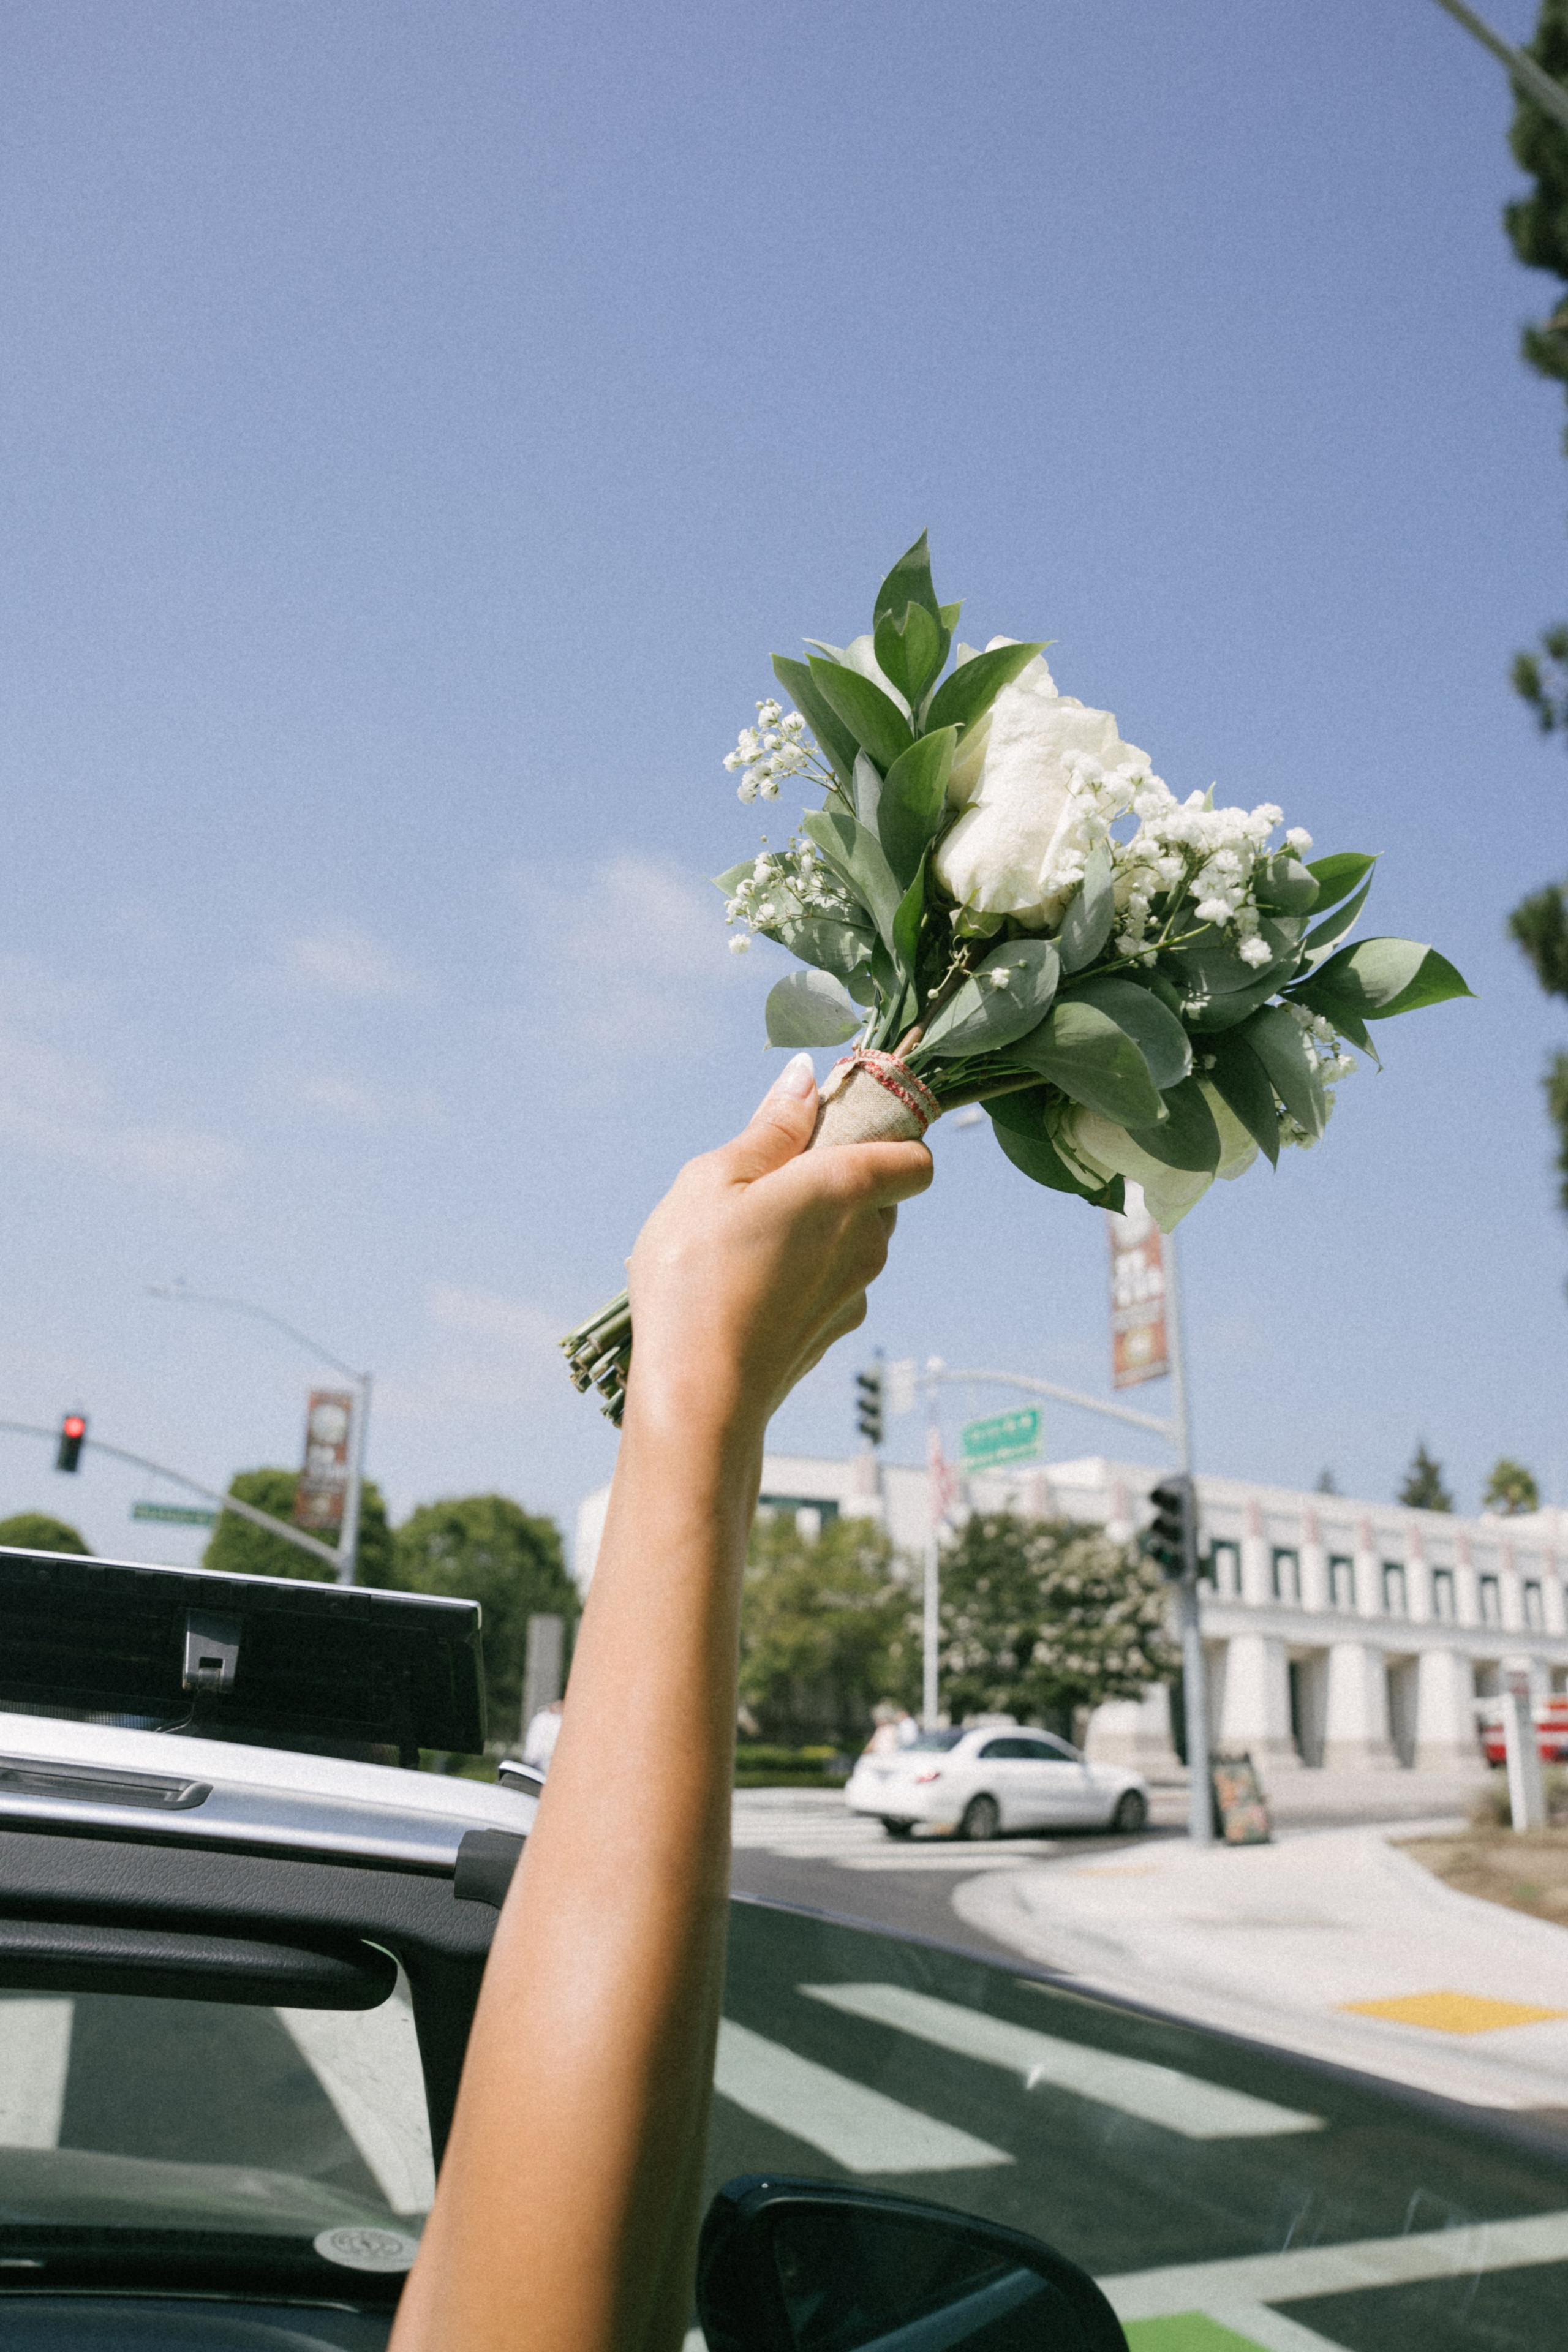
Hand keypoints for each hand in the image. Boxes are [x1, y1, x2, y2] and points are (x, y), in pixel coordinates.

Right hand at [625, 1052, 931, 1440]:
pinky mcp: (836, 1330)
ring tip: (747, 1240)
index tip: (830, 1131)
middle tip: (767, 1183)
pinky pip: (833, 1283)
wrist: (699, 1399)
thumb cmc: (696, 1279)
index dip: (884, 1136)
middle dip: (836, 1179)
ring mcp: (858, 1291)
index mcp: (848, 1187)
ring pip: (854, 1241)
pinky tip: (749, 1286)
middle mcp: (869, 1240)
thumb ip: (771, 1127)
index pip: (915, 1154)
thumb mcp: (715, 1179)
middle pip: (880, 1194)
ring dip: (817, 1230)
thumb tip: (807, 1079)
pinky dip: (803, 1275)